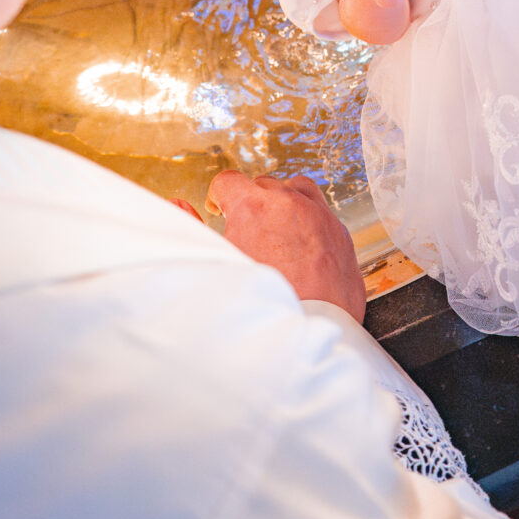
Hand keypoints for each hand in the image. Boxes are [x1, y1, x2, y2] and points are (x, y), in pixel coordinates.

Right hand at [203, 170, 366, 322]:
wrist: (304, 338)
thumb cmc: (256, 309)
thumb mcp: (215, 266)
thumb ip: (191, 229)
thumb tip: (177, 205)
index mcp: (254, 207)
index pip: (229, 181)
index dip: (219, 196)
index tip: (219, 211)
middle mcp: (290, 204)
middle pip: (264, 185)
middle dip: (253, 202)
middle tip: (246, 229)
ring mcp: (320, 217)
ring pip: (299, 190)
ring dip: (285, 202)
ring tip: (276, 229)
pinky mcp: (341, 236)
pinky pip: (324, 212)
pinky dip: (311, 220)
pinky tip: (303, 245)